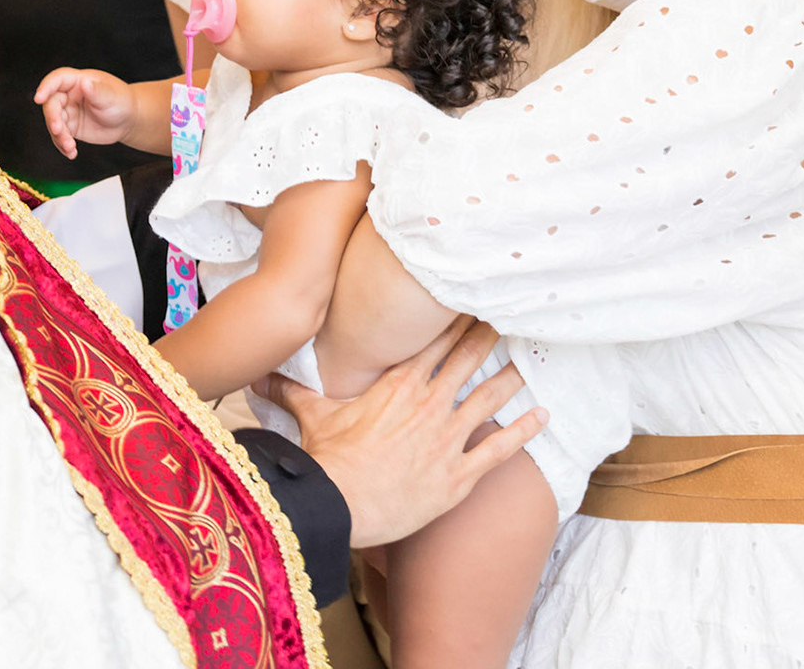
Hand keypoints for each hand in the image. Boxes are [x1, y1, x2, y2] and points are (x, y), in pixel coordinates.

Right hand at [34, 67, 135, 157]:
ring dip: (59, 136)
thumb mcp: (111, 96)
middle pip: (51, 104)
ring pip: (54, 122)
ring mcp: (68, 111)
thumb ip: (97, 91)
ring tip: (70, 147)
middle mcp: (69, 95)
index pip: (57, 80)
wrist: (128, 120)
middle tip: (58, 131)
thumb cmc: (121, 101)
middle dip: (53, 118)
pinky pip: (60, 136)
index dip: (45, 87)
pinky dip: (63, 145)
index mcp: (78, 80)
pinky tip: (71, 153)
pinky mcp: (70, 126)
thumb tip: (84, 83)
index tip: (38, 98)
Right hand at [258, 316, 547, 547]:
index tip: (474, 299)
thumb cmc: (329, 461)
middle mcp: (430, 404)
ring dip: (512, 377)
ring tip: (530, 360)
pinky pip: (499, 449)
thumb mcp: (313, 417)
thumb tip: (260, 376)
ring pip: (489, 397)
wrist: (342, 504)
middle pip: (468, 359)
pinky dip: (523, 431)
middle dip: (490, 335)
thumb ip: (294, 390)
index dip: (457, 318)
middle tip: (510, 315)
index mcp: (400, 385)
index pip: (435, 341)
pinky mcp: (459, 475)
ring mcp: (448, 438)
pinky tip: (543, 417)